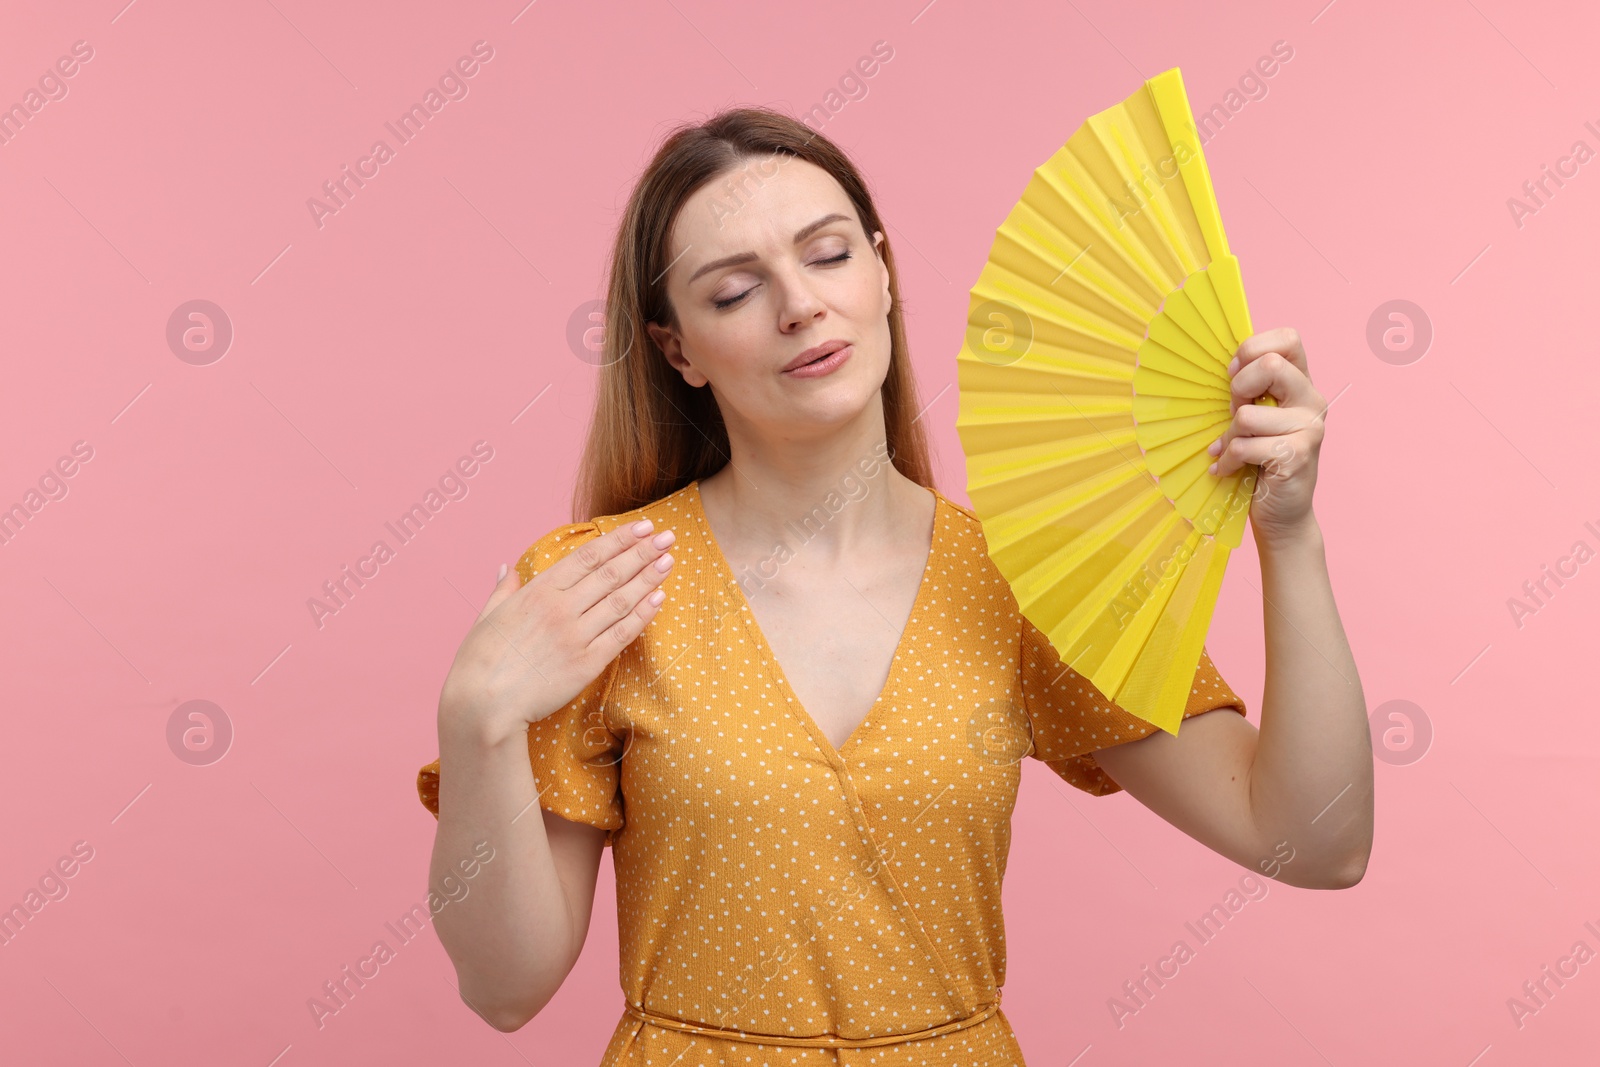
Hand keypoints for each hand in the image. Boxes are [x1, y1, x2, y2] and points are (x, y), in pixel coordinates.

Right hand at [437, 520, 675, 745]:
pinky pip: (622, 634)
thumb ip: (503, 590)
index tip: (641, 527)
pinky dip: (643, 614)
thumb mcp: (487, 617)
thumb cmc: (479, 662)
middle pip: (611, 573)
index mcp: (538, 592)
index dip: (619, 540)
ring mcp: (576, 636)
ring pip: (621, 600)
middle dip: (643, 552)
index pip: (588, 557)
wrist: (484, 706)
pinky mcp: (587, 664)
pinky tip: (659, 598)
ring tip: (669, 561)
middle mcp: (561, 609)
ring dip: (649, 578)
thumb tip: (507, 568)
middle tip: (667, 536)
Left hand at [1206, 326, 1327, 545]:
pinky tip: (1228, 469)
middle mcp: (1313, 401)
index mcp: (1302, 384)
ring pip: (1248, 415)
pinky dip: (1227, 460)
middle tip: (1237, 415)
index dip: (1253, 349)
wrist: (1283, 515)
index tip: (1235, 375)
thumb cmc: (1261, 461)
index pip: (1288, 339)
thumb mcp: (1256, 418)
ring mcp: (1310, 428)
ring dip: (1229, 436)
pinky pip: (1245, 446)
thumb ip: (1250, 392)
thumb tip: (1227, 368)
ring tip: (1234, 450)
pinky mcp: (1298, 456)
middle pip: (1270, 365)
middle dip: (1239, 390)